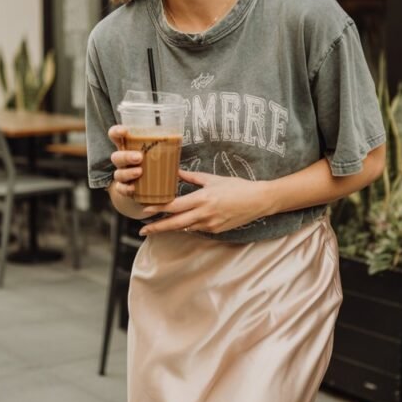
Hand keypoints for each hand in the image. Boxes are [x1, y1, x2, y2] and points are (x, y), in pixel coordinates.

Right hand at [107, 125, 168, 212]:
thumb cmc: (154, 165)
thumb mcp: (159, 154)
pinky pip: (120, 189)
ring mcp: (122, 175)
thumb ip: (165, 147)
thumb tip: (179, 140)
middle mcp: (123, 161)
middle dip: (126, 156)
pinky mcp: (124, 189)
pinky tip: (134, 188)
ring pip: (118, 173)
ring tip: (140, 172)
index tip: (124, 131)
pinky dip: (126, 189)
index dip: (116, 132)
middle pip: (116, 156)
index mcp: (129, 147)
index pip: (116, 136)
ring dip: (128, 172)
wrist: (148, 189)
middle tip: (139, 157)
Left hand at [140, 169, 268, 235]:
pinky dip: (187, 226)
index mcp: (202, 198)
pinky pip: (196, 229)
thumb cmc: (236, 186)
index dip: (158, 208)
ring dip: (171, 227)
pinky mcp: (216, 230)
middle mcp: (204, 214)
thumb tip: (176, 171)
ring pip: (185, 227)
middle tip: (143, 230)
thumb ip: (192, 177)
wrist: (258, 201)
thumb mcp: (212, 179)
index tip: (145, 210)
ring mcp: (210, 224)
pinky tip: (181, 222)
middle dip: (157, 228)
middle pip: (175, 223)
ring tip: (156, 227)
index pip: (174, 206)